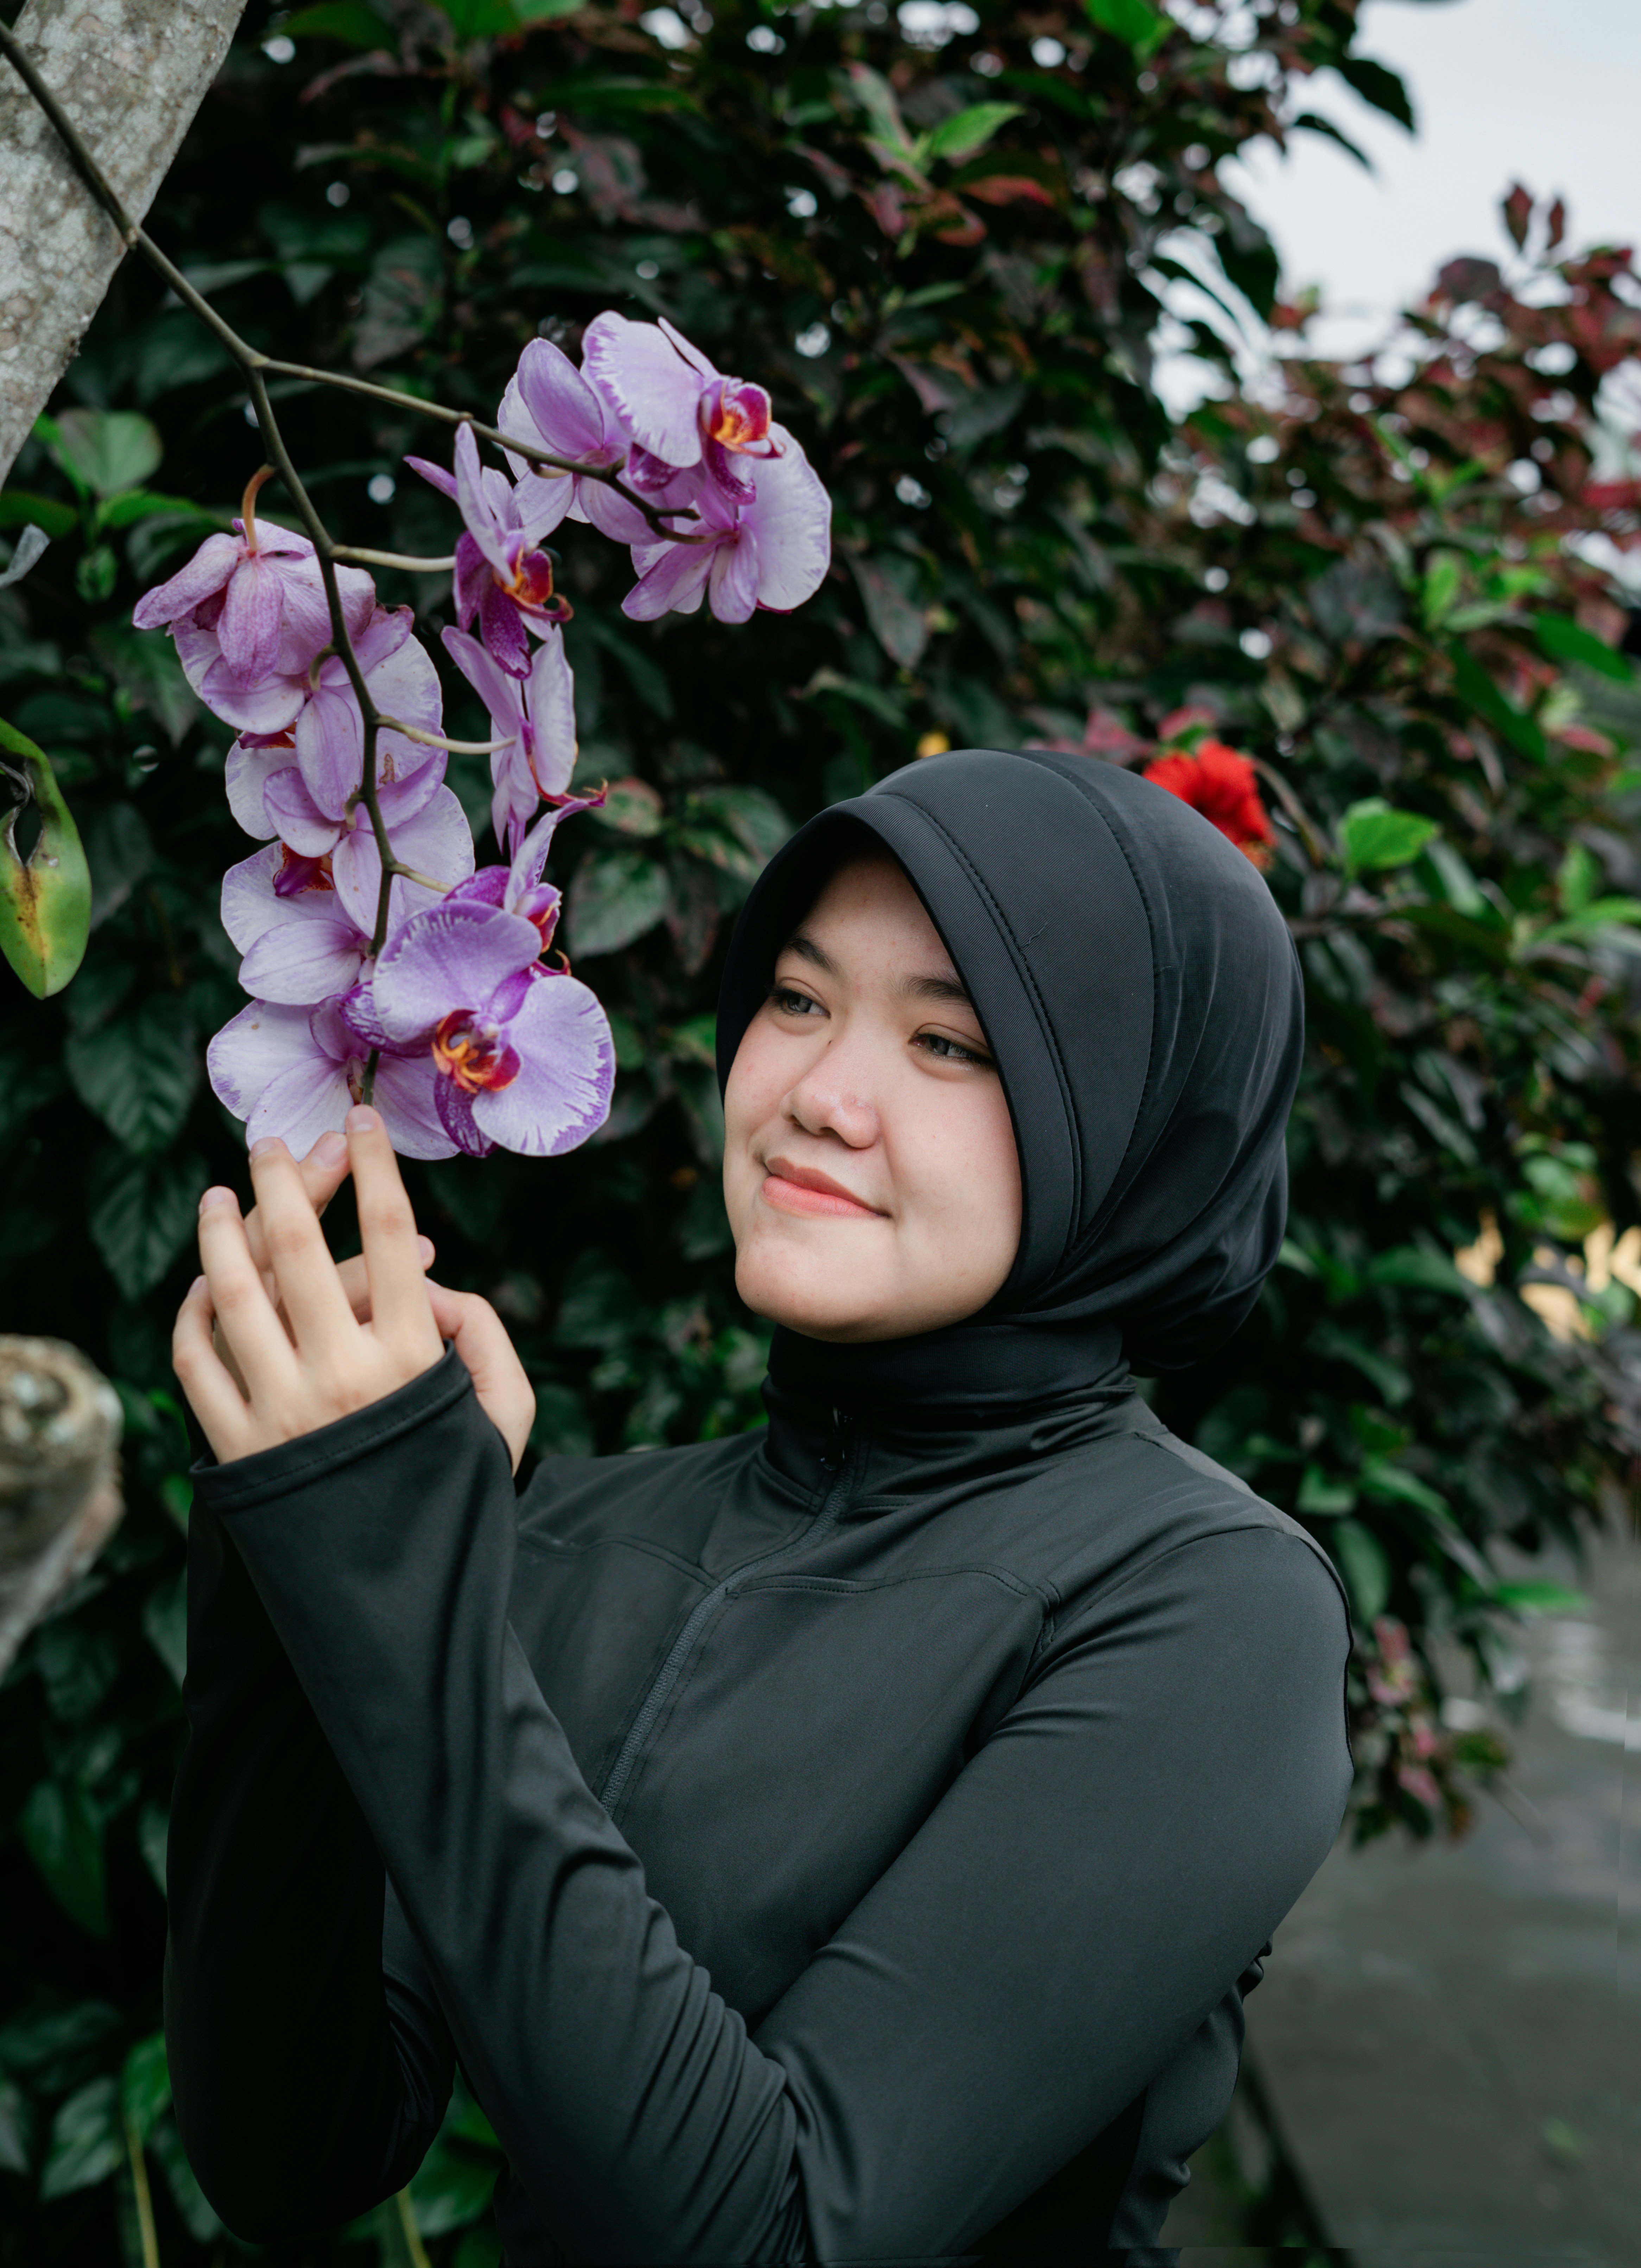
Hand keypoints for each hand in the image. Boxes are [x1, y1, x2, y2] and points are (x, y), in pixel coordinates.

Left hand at [174, 1107, 534, 1472]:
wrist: (399, 1598)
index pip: (387, 1236)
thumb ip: (487, 1337)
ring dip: (221, 1232)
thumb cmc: (457, 1493)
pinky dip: (194, 1316)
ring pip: (235, 1294)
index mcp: (414, 1363)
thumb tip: (434, 1284)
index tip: (361, 1118)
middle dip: (284, 1180)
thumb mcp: (505, 1415)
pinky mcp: (234, 1451)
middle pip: (298, 1248)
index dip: (375, 1164)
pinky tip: (203, 1286)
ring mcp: (281, 1414)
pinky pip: (198, 1363)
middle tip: (273, 1143)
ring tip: (219, 1194)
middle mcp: (343, 1379)